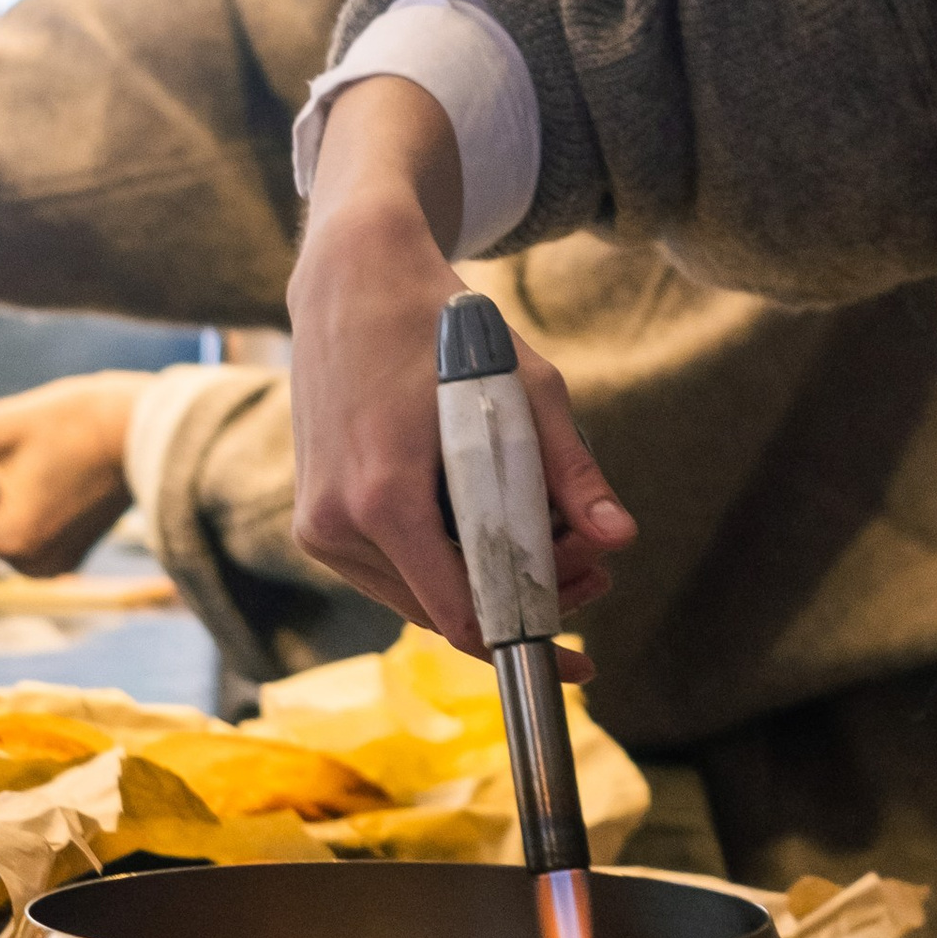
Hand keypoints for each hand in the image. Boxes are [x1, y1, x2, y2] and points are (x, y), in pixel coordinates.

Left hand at [0, 373, 143, 576]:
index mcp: (4, 537)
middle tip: (16, 449)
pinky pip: (28, 533)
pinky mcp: (71, 557)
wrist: (153, 428)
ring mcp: (53, 565)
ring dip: (7, 495)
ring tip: (45, 458)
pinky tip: (60, 476)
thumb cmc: (75, 420)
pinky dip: (33, 506)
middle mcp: (26, 564)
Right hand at [287, 75, 629, 665]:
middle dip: (526, 603)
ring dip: (489, 584)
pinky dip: (451, 564)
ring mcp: (318, 529)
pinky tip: (500, 527)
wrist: (352, 282)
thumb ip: (569, 471)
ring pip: (420, 598)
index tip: (578, 655)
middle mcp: (337, 525)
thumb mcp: (524, 389)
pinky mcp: (315, 523)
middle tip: (594, 570)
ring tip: (559, 541)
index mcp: (383, 498)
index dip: (527, 636)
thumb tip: (621, 538)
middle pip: (445, 612)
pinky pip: (396, 571)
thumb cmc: (444, 328)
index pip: (459, 613)